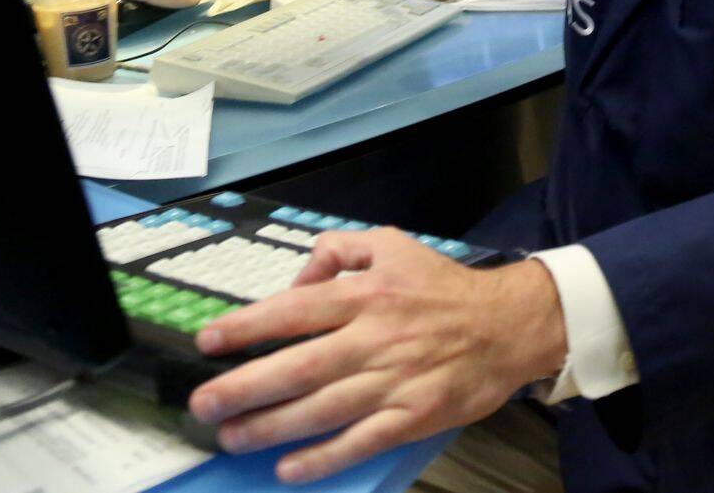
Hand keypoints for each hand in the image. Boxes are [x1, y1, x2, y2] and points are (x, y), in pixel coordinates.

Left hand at [189, 230, 566, 483]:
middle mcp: (375, 338)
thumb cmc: (444, 289)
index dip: (247, 327)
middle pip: (298, 367)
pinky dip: (323, 458)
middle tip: (205, 404)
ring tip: (232, 436)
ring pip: (322, 409)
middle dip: (245, 388)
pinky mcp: (413, 416)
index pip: (294, 311)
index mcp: (367, 295)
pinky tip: (288, 468)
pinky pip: (360, 441)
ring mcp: (394, 381)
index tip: (209, 342)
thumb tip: (299, 276)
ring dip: (271, 427)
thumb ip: (340, 251)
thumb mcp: (393, 245)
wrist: (508, 325)